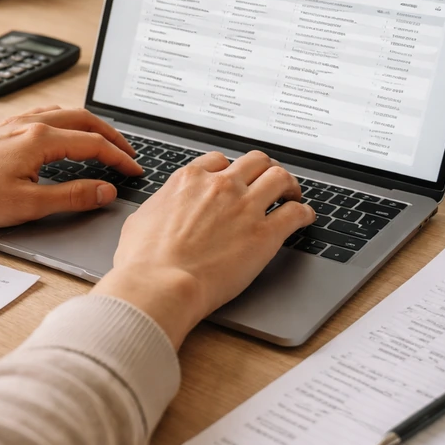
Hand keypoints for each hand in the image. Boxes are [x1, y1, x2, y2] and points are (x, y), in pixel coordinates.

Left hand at [0, 106, 142, 237]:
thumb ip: (72, 196)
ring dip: (90, 126)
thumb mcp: (28, 204)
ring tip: (104, 142)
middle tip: (128, 153)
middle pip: (84, 120)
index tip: (135, 171)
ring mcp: (14, 123)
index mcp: (40, 139)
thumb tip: (105, 191)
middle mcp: (29, 124)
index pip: (94, 144)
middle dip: (112, 135)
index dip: (120, 158)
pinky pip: (45, 115)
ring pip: (65, 113)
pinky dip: (67, 123)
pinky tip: (63, 135)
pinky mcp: (2, 129)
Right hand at [92, 151, 314, 348]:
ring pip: (279, 177)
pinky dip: (303, 213)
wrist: (159, 284)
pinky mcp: (265, 233)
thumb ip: (158, 207)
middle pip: (255, 161)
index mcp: (189, 180)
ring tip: (292, 195)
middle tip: (269, 183)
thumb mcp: (140, 220)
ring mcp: (245, 206)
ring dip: (288, 185)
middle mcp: (220, 185)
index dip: (230, 170)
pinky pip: (296, 213)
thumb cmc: (143, 260)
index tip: (235, 180)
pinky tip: (304, 217)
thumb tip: (160, 210)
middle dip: (264, 170)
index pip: (219, 160)